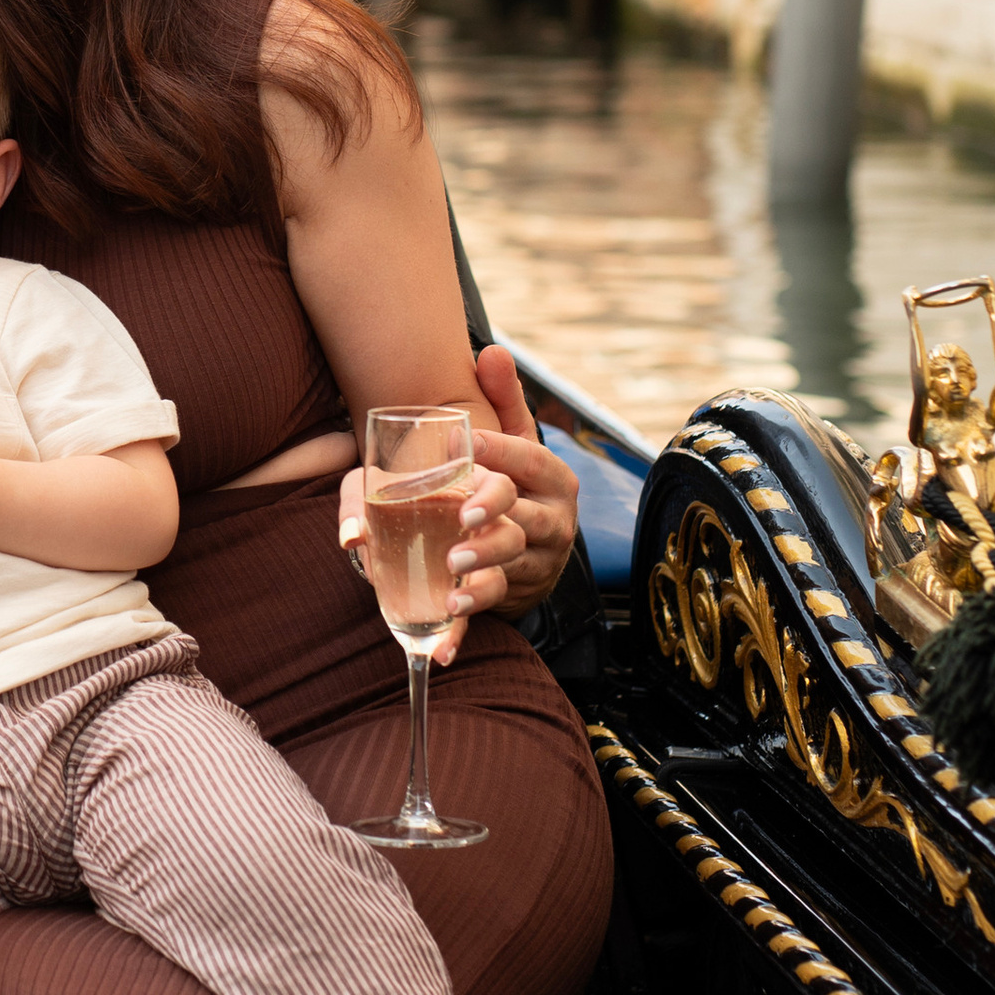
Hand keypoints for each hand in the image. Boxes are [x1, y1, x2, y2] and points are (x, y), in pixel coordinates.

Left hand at [334, 348, 581, 666]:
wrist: (533, 548)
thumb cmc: (515, 484)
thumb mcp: (517, 441)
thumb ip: (503, 398)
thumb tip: (489, 350)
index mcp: (553, 481)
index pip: (531, 460)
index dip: (501, 450)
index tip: (465, 440)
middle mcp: (551, 525)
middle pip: (523, 521)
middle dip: (495, 520)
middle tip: (462, 518)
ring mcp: (534, 566)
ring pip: (510, 569)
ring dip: (481, 575)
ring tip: (451, 574)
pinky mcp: (511, 598)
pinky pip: (488, 615)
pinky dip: (463, 631)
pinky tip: (441, 645)